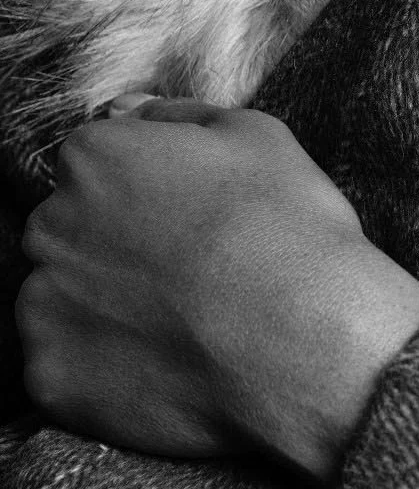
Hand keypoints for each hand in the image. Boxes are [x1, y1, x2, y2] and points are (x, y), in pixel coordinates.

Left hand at [18, 99, 418, 483]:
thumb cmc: (287, 228)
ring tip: (177, 324)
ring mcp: (43, 305)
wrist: (306, 343)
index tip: (186, 218)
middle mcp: (51, 224)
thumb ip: (174, 116)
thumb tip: (126, 111)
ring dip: (103, 307)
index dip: (145, 191)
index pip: (94, 163)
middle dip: (113, 245)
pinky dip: (102, 370)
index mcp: (94, 157)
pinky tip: (162, 366)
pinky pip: (64, 368)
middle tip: (185, 271)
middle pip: (68, 229)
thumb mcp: (255, 136)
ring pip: (60, 299)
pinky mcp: (49, 377)